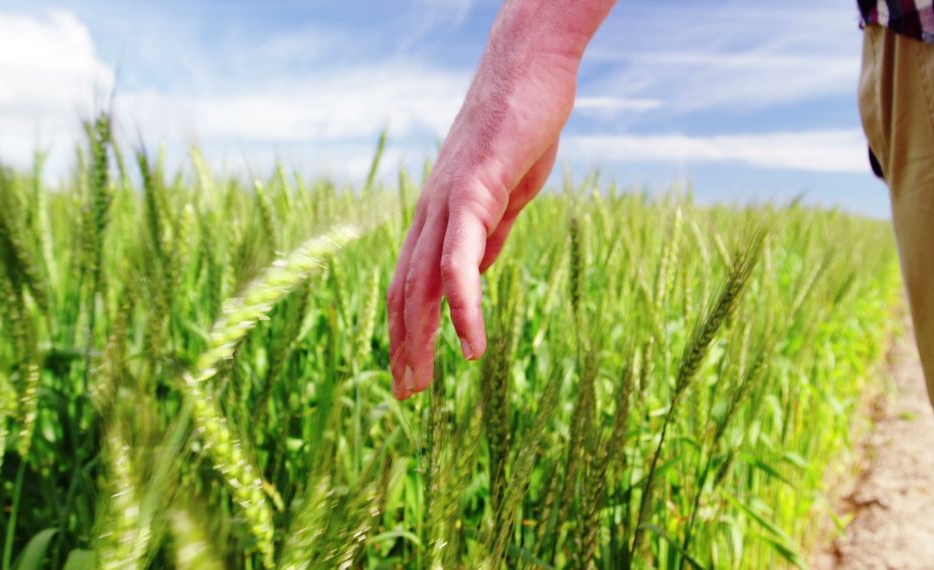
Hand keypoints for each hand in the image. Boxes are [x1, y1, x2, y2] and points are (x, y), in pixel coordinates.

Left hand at [386, 0, 614, 398]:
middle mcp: (431, 211)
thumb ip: (489, 232)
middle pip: (403, 291)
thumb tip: (476, 274)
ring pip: (421, 283)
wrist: (531, 67)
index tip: (411, 368)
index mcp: (439, 213)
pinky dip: (462, 307)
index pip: (409, 281)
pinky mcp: (473, 192)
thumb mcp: (506, 192)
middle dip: (402, 346)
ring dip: (420, 338)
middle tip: (405, 394)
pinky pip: (460, 261)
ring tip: (424, 383)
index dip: (405, 328)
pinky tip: (471, 344)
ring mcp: (447, 202)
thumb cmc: (522, 125)